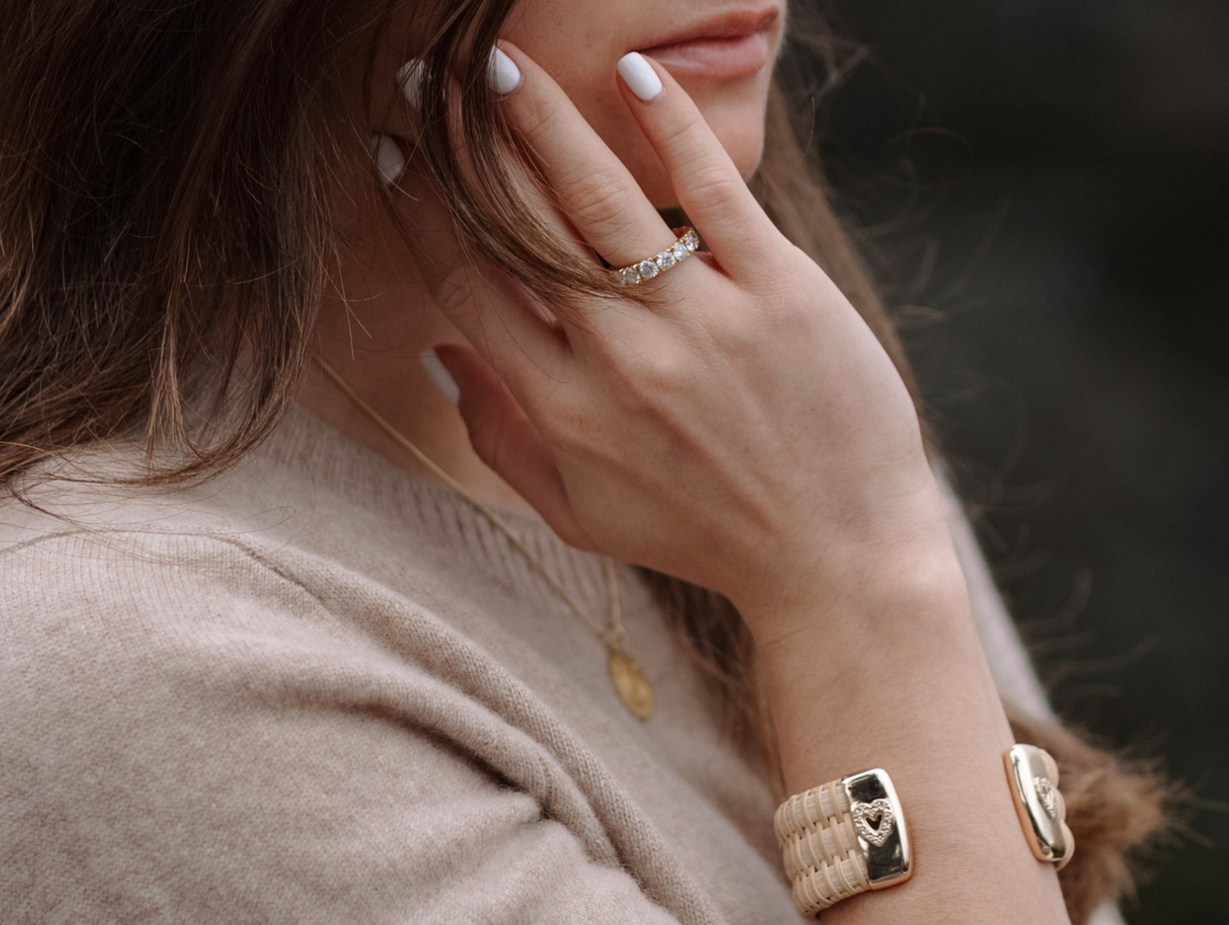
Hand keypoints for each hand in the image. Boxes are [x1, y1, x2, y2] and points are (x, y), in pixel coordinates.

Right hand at [385, 43, 963, 645]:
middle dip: (463, 144)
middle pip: (521, 229)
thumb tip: (444, 356)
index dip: (419, 212)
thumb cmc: (700, 534)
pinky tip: (635, 75)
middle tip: (426, 77)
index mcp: (564, 413)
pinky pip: (715, 194)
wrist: (834, 556)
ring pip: (601, 199)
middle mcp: (621, 362)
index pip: (467, 288)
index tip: (393, 153)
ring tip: (499, 63)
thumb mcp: (579, 514)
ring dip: (541, 121)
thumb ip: (501, 440)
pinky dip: (672, 130)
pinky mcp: (780, 294)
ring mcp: (702, 323)